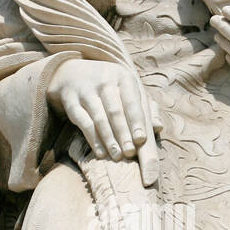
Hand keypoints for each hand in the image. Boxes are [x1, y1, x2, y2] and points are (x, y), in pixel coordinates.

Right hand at [46, 58, 160, 185]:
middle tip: (130, 153)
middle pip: (115, 111)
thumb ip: (146, 109)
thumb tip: (158, 127)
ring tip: (117, 156)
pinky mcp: (70, 101)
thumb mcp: (128, 90)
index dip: (136, 121)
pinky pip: (82, 122)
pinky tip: (100, 152)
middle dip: (123, 134)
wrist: (73, 73)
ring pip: (99, 118)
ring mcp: (85, 90)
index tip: (141, 140)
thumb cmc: (110, 87)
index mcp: (122, 77)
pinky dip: (92, 139)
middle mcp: (104, 81)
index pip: (131, 101)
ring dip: (109, 139)